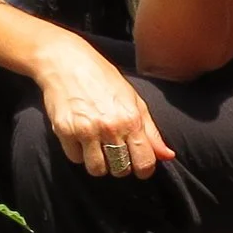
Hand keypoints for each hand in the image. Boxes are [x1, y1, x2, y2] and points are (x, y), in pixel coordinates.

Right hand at [31, 33, 176, 179]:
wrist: (66, 61)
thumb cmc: (104, 79)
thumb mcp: (134, 100)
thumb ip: (151, 131)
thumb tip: (168, 156)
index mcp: (131, 119)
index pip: (144, 163)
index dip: (144, 169)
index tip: (138, 164)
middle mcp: (110, 127)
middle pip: (120, 170)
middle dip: (120, 165)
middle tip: (115, 151)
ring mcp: (85, 130)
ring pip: (97, 169)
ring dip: (99, 162)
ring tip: (97, 146)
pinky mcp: (64, 131)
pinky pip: (75, 159)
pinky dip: (79, 153)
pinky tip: (80, 137)